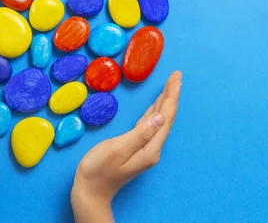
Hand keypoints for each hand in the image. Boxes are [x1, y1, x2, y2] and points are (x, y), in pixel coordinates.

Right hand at [71, 71, 181, 222]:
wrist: (90, 192)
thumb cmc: (98, 170)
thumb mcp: (118, 149)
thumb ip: (140, 133)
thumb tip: (159, 116)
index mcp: (151, 147)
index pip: (166, 116)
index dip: (171, 95)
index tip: (177, 76)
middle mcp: (152, 147)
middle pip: (166, 116)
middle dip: (172, 94)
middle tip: (177, 74)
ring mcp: (145, 148)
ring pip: (159, 119)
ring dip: (165, 101)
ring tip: (171, 84)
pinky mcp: (136, 147)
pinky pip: (150, 124)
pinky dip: (154, 110)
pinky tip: (156, 104)